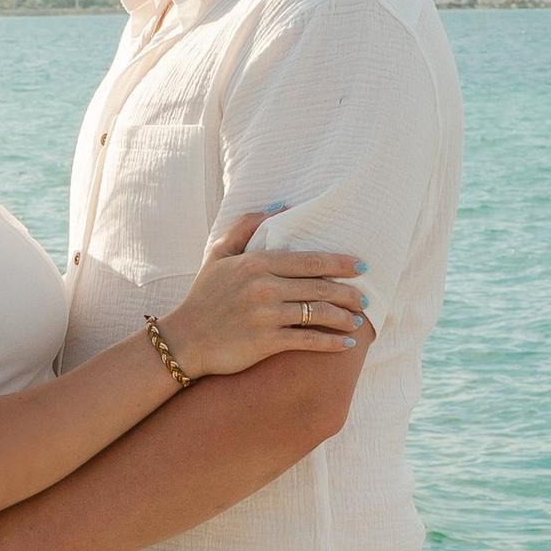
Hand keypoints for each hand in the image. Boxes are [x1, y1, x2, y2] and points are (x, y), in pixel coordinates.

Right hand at [160, 208, 364, 376]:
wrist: (184, 340)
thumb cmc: (204, 296)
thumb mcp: (219, 255)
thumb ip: (247, 226)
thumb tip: (281, 206)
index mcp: (256, 263)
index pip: (310, 261)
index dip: (341, 263)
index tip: (361, 266)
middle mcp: (264, 287)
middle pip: (320, 287)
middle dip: (349, 293)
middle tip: (365, 298)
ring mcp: (266, 316)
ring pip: (319, 313)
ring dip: (344, 317)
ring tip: (357, 320)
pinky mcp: (266, 343)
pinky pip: (308, 340)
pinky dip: (332, 343)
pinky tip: (346, 344)